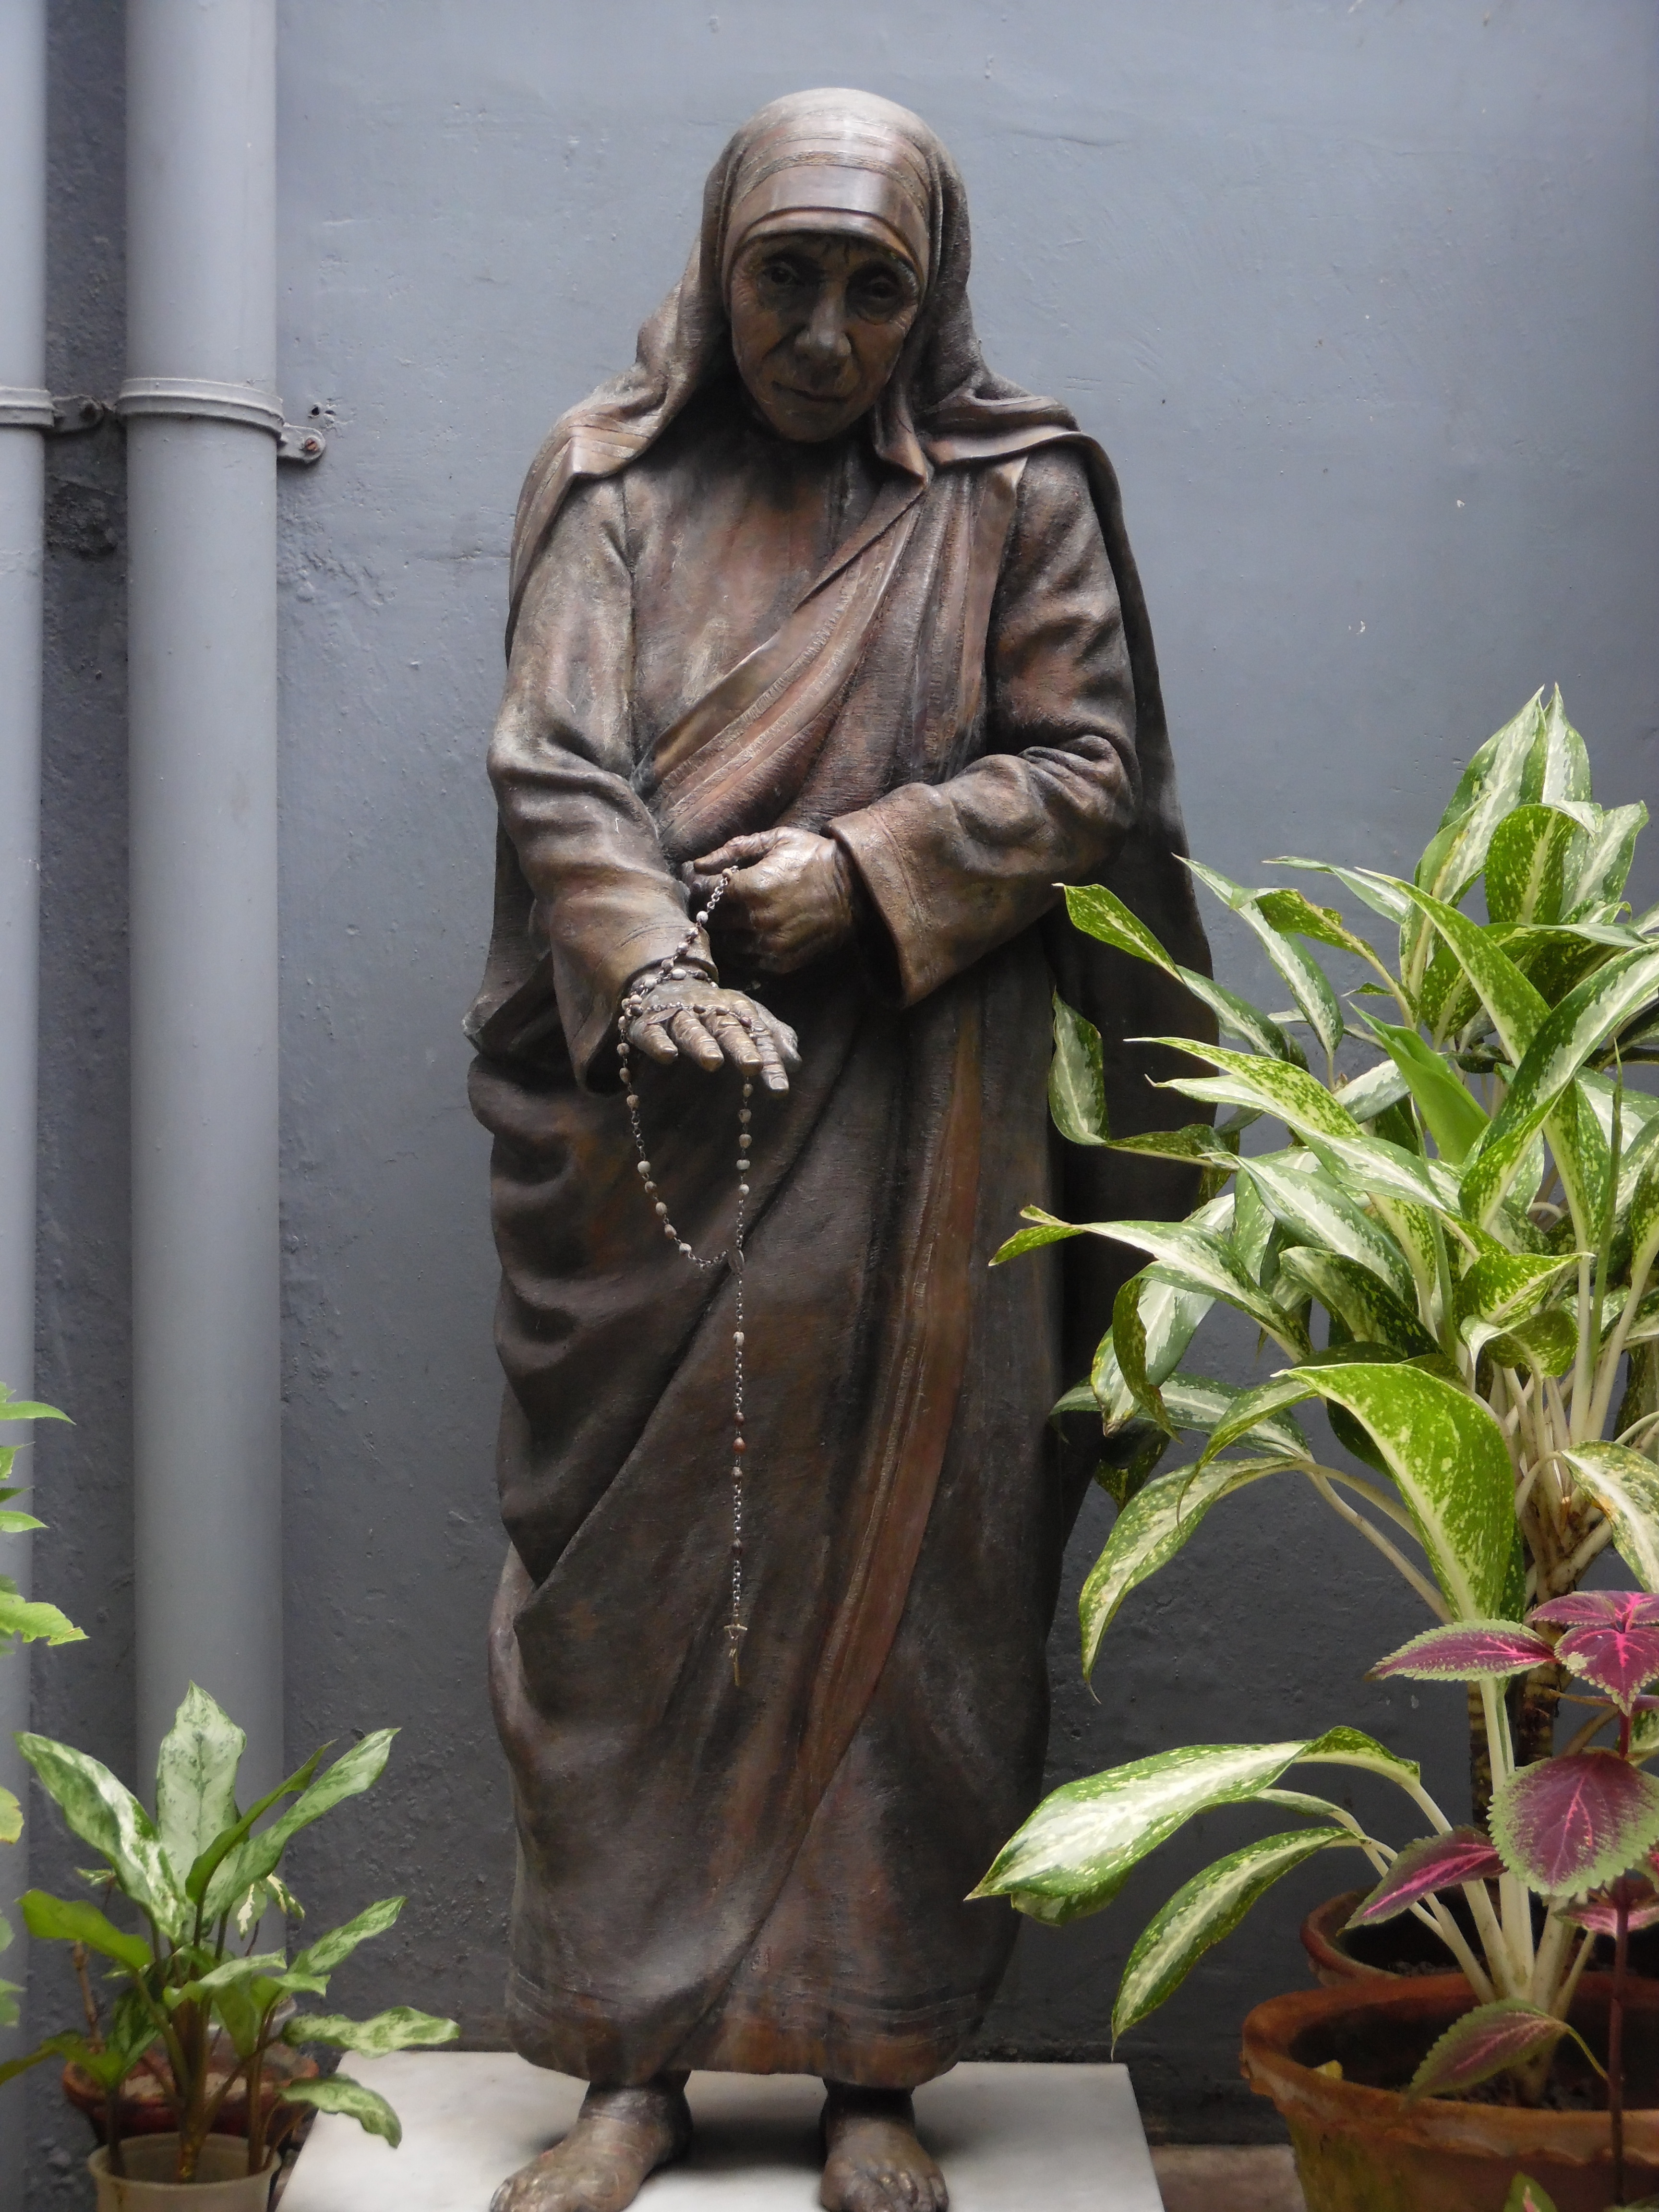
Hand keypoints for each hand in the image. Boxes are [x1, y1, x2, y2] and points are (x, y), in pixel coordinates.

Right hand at [622, 976, 799, 1093]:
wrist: (664, 981)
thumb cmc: (714, 1010)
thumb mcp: (746, 1018)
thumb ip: (772, 1037)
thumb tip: (795, 1062)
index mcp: (737, 1009)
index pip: (758, 1036)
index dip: (770, 1063)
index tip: (779, 1090)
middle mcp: (709, 1009)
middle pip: (727, 1028)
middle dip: (740, 1047)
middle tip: (754, 1066)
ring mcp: (678, 1014)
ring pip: (691, 1028)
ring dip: (702, 1043)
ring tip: (713, 1062)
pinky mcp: (648, 1022)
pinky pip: (653, 1032)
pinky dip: (659, 1042)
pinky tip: (668, 1055)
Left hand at [686, 829, 856, 974]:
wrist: (855, 887)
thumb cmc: (813, 857)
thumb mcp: (775, 841)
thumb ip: (733, 850)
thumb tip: (698, 865)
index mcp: (752, 887)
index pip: (707, 892)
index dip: (701, 886)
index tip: (704, 883)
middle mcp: (757, 920)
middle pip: (715, 921)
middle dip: (712, 910)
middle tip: (716, 902)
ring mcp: (770, 944)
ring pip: (728, 945)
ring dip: (726, 934)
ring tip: (734, 921)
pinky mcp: (783, 962)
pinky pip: (749, 962)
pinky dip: (745, 951)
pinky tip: (751, 937)